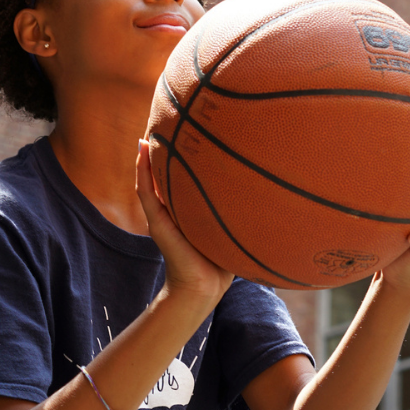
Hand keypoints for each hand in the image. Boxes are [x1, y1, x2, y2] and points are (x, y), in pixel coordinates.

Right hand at [136, 139, 233, 304]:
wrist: (205, 286)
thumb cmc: (222, 259)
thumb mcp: (231, 224)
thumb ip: (238, 207)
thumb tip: (267, 188)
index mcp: (189, 209)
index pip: (183, 177)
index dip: (183, 156)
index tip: (190, 132)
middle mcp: (174, 208)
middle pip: (165, 174)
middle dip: (164, 150)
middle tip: (165, 124)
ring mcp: (162, 215)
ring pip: (150, 179)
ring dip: (147, 157)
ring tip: (148, 134)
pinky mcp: (157, 222)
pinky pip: (146, 192)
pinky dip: (142, 171)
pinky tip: (143, 150)